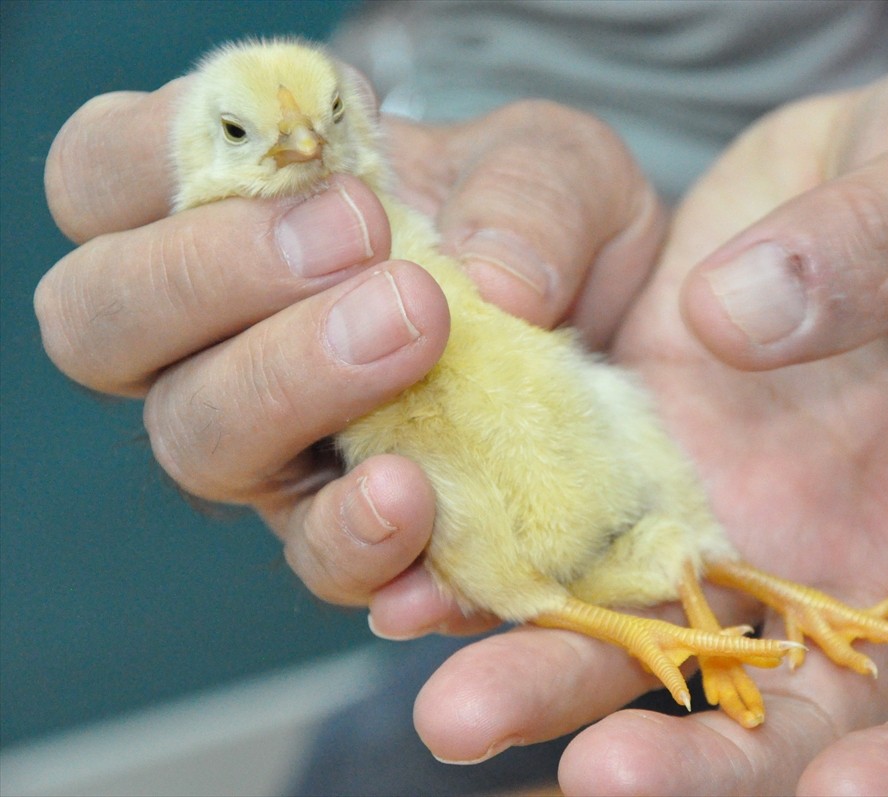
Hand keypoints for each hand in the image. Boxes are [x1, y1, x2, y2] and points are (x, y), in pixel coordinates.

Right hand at [35, 72, 663, 622]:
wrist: (633, 337)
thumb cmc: (559, 228)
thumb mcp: (564, 169)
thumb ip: (529, 195)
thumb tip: (493, 283)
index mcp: (241, 214)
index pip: (105, 175)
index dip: (167, 151)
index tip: (330, 154)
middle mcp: (229, 337)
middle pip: (104, 324)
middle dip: (212, 275)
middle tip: (359, 246)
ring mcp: (285, 448)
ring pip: (199, 443)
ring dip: (289, 386)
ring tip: (412, 342)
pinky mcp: (365, 536)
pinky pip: (326, 561)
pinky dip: (363, 546)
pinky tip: (421, 520)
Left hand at [411, 50, 887, 794]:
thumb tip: (734, 322)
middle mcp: (871, 566)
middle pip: (804, 716)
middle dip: (706, 765)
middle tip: (600, 775)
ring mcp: (756, 530)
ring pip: (667, 645)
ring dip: (568, 685)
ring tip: (460, 711)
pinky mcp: (659, 472)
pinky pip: (584, 540)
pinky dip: (513, 573)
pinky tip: (427, 588)